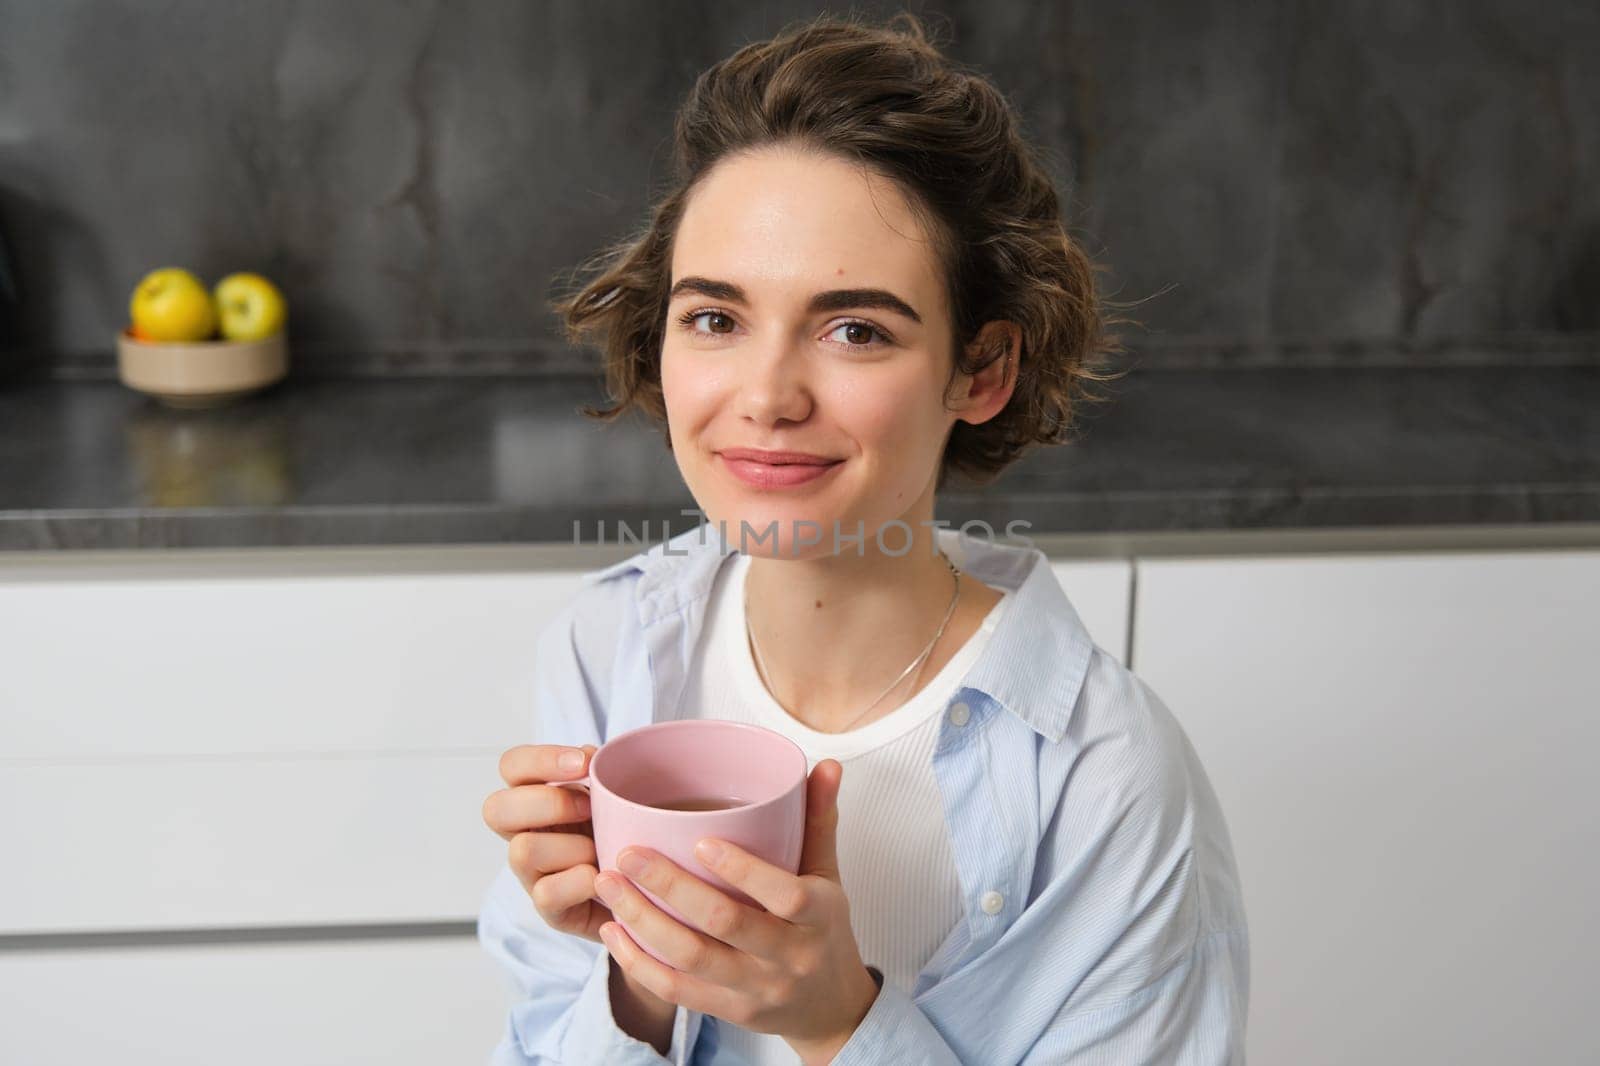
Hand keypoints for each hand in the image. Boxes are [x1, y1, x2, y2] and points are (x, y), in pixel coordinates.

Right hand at [482, 743, 613, 943]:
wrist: (645, 888)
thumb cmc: (621, 831)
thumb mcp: (614, 796)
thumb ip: (602, 774)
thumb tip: (592, 757)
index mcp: (533, 797)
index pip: (511, 765)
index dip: (540, 760)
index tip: (584, 764)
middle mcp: (523, 832)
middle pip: (496, 808)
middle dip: (550, 803)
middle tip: (589, 808)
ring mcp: (530, 873)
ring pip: (522, 851)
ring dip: (571, 846)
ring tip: (601, 850)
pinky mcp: (548, 908)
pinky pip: (546, 894)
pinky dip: (580, 882)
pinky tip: (604, 877)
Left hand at [593, 759, 878, 1061]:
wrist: (830, 1008)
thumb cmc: (823, 929)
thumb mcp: (828, 876)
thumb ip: (819, 820)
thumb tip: (824, 765)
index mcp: (818, 916)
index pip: (784, 895)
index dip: (743, 870)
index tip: (700, 841)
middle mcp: (788, 956)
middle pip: (725, 923)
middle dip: (670, 887)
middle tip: (627, 854)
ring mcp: (756, 988)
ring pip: (691, 958)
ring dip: (643, 921)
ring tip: (608, 884)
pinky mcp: (728, 1010)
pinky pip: (676, 990)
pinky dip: (639, 963)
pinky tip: (613, 930)